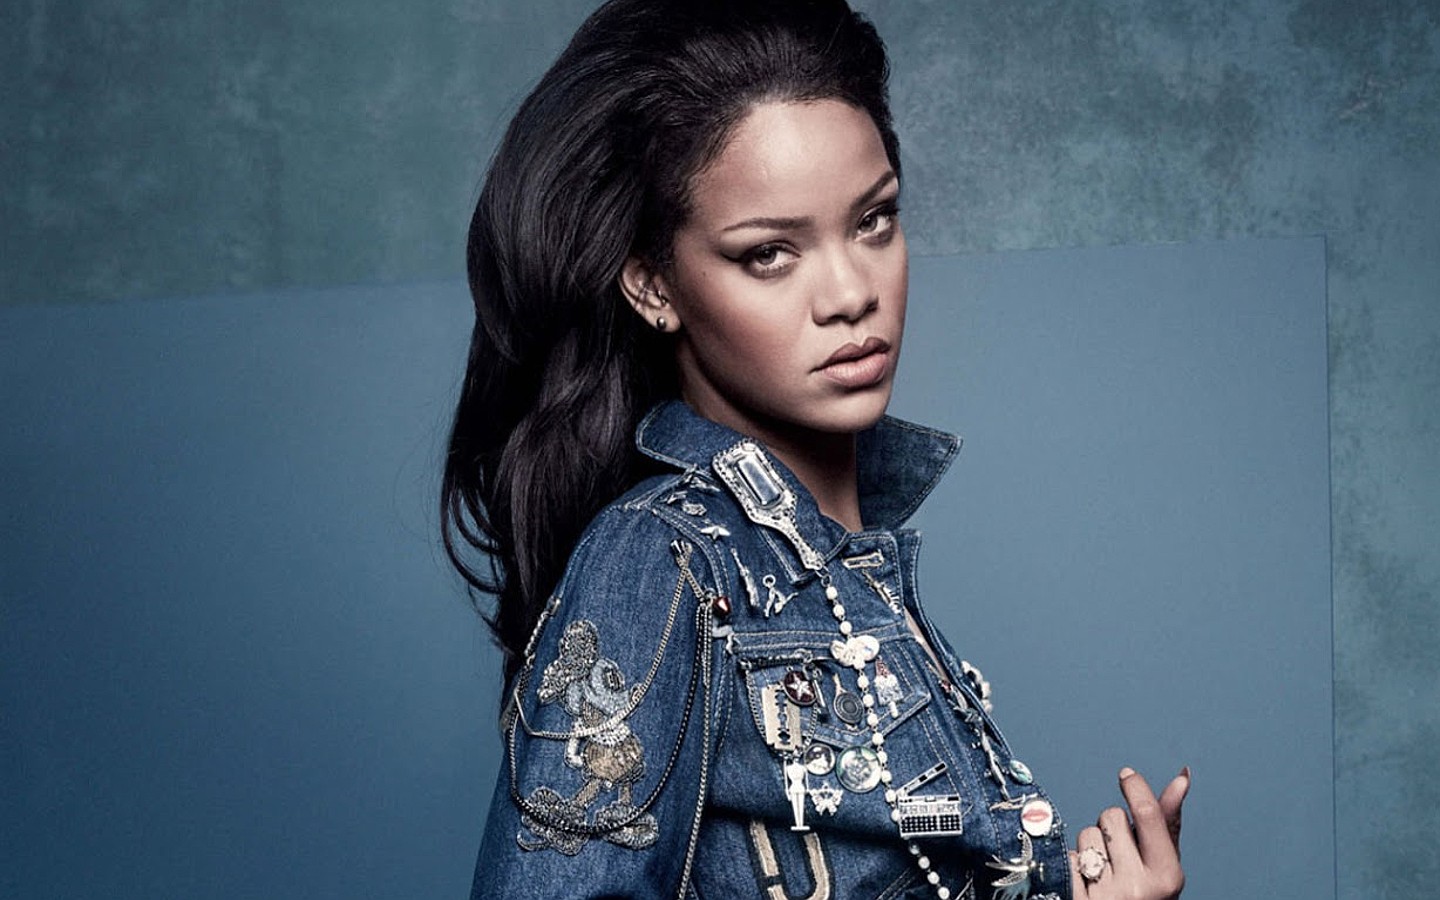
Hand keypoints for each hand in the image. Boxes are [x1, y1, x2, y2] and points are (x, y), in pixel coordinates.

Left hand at [1069, 766, 1189, 898]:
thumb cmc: (1146, 894)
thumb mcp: (1163, 865)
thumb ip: (1168, 822)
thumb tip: (1182, 776)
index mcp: (1166, 876)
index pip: (1147, 815)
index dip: (1136, 788)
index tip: (1126, 774)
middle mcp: (1137, 888)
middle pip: (1112, 817)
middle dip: (1112, 827)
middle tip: (1119, 856)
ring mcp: (1104, 895)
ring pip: (1086, 833)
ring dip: (1090, 846)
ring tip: (1101, 872)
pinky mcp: (1074, 897)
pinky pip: (1066, 855)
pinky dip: (1071, 864)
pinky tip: (1084, 883)